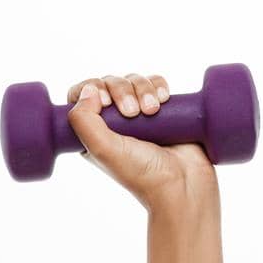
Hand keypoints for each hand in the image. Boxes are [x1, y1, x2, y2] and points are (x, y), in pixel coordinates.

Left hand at [67, 72, 218, 211]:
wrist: (183, 182)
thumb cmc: (140, 172)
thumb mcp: (102, 149)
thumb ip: (84, 121)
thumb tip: (87, 90)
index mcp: (92, 133)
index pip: (80, 95)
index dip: (89, 89)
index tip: (105, 102)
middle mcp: (113, 122)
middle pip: (108, 83)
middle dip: (121, 90)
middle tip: (133, 112)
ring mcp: (138, 114)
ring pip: (133, 80)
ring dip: (142, 88)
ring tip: (152, 110)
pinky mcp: (163, 110)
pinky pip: (156, 83)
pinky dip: (158, 85)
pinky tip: (163, 99)